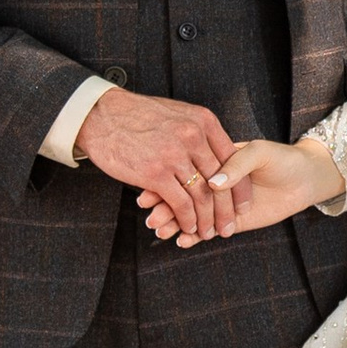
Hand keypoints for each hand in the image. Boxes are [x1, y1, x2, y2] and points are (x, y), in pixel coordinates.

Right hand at [76, 85, 235, 240]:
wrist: (102, 115)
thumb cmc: (138, 116)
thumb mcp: (177, 114)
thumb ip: (199, 132)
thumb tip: (215, 153)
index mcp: (203, 121)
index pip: (232, 160)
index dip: (240, 186)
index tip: (244, 204)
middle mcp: (193, 137)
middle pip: (220, 181)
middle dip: (227, 209)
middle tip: (230, 226)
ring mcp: (174, 156)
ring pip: (202, 196)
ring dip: (208, 220)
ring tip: (211, 233)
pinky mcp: (155, 174)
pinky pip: (181, 204)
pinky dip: (188, 220)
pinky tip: (189, 228)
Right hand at [145, 135, 340, 244]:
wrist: (304, 179)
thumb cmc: (282, 159)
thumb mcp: (259, 152)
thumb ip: (236, 165)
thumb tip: (213, 182)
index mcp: (213, 161)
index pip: (184, 173)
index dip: (165, 182)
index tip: (148, 192)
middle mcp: (213, 183)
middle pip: (182, 196)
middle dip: (164, 208)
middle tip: (150, 217)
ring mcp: (219, 204)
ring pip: (191, 216)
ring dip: (175, 224)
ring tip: (161, 231)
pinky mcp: (230, 222)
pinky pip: (207, 231)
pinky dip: (194, 238)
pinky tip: (182, 241)